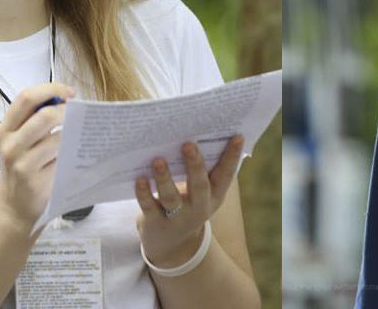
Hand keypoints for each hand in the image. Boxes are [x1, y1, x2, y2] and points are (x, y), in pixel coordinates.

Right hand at [0, 82, 75, 229]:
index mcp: (6, 129)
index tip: (69, 93)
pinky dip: (74, 156)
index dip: (51, 89)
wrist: (12, 207)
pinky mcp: (38, 183)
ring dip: (74, 135)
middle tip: (79, 114)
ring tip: (79, 137)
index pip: (26, 98)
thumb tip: (69, 100)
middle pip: (46, 116)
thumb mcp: (19, 141)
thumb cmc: (22, 167)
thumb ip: (36, 120)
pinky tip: (77, 156)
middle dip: (68, 111)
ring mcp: (23, 166)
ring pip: (58, 139)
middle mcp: (11, 145)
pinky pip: (64, 161)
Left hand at [135, 135, 243, 266]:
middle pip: (199, 186)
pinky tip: (140, 178)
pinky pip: (149, 206)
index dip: (232, 156)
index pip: (226, 175)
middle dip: (194, 165)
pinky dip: (144, 192)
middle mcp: (199, 207)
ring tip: (158, 160)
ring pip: (171, 197)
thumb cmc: (189, 203)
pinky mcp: (156, 222)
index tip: (236, 136)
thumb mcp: (203, 192)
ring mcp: (177, 217)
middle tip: (188, 143)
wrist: (172, 245)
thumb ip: (203, 168)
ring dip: (164, 178)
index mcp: (214, 195)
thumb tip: (199, 131)